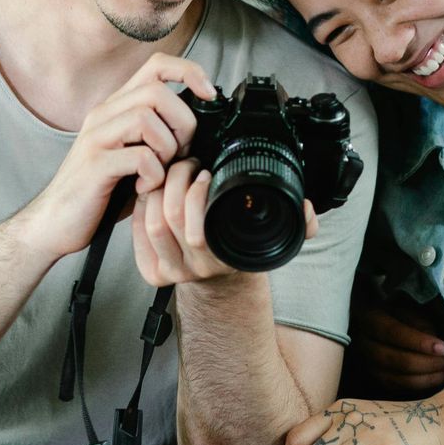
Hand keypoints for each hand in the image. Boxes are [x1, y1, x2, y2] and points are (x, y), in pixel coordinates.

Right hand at [12, 54, 215, 261]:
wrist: (55, 223)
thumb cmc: (101, 193)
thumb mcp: (134, 158)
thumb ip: (159, 139)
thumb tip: (201, 133)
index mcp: (116, 108)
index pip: (156, 66)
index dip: (189, 72)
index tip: (209, 95)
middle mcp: (104, 115)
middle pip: (157, 91)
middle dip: (182, 123)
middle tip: (179, 154)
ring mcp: (96, 137)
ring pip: (147, 116)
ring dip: (167, 149)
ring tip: (159, 172)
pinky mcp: (95, 164)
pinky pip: (139, 156)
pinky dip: (153, 175)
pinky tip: (143, 188)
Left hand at [131, 158, 318, 287]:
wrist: (224, 279)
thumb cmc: (243, 246)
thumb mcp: (273, 234)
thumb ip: (300, 222)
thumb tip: (306, 208)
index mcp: (224, 261)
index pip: (196, 230)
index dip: (197, 192)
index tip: (206, 173)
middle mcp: (195, 270)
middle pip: (168, 217)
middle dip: (176, 179)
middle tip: (188, 164)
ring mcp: (170, 272)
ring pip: (150, 220)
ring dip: (158, 188)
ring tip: (172, 174)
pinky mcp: (151, 271)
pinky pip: (137, 229)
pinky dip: (142, 204)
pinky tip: (156, 192)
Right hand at [349, 302, 443, 396]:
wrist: (375, 327)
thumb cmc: (396, 314)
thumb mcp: (406, 310)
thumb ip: (419, 324)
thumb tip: (437, 346)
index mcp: (370, 320)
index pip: (394, 333)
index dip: (419, 342)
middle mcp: (364, 345)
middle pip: (398, 361)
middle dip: (430, 363)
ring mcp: (368, 366)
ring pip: (399, 379)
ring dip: (429, 378)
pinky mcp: (376, 379)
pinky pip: (399, 388)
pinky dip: (421, 386)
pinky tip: (439, 379)